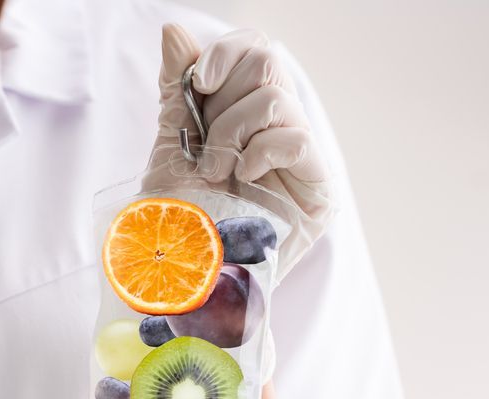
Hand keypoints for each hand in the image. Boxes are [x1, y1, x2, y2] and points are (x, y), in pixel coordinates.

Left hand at [151, 24, 333, 278]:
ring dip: (232, 133)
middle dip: (222, 103)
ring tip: (216, 173)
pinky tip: (243, 179)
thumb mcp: (169, 146)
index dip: (227, 54)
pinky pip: (297, 139)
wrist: (184, 278)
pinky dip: (261, 152)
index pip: (254, 52)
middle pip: (266, 64)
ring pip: (276, 98)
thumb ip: (176, 90)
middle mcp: (278, 130)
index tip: (197, 84)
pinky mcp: (319, 190)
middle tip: (204, 151)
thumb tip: (174, 30)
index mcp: (245, 115)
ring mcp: (301, 159)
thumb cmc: (175, 220)